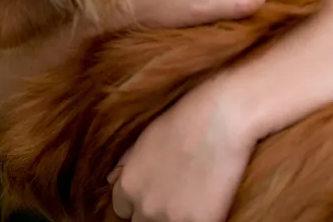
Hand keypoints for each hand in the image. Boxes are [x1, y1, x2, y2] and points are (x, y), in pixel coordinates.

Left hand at [109, 81, 255, 221]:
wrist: (221, 120)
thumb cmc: (185, 121)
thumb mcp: (146, 138)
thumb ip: (127, 164)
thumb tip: (111, 179)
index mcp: (128, 186)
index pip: (122, 209)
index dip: (138, 201)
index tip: (154, 193)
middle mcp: (144, 207)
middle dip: (154, 211)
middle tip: (175, 195)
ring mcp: (171, 219)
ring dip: (174, 218)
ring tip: (190, 198)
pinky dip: (198, 219)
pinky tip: (206, 203)